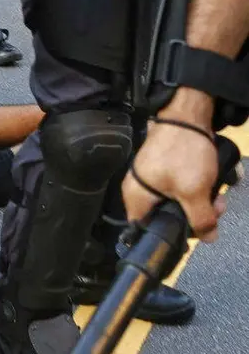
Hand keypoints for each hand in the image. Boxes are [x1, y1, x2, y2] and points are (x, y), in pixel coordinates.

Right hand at [122, 101, 223, 241]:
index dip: (169, 237)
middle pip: (165, 217)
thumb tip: (208, 238)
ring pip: (176, 203)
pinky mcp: (164, 170)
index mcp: (136, 199)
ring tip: (217, 198)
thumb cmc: (182, 154)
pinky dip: (195, 190)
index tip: (192, 235)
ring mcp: (152, 179)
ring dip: (199, 204)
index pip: (146, 230)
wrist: (186, 116)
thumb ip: (200, 219)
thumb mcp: (194, 191)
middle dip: (193, 217)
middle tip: (214, 212)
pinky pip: (179, 189)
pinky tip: (210, 187)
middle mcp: (139, 192)